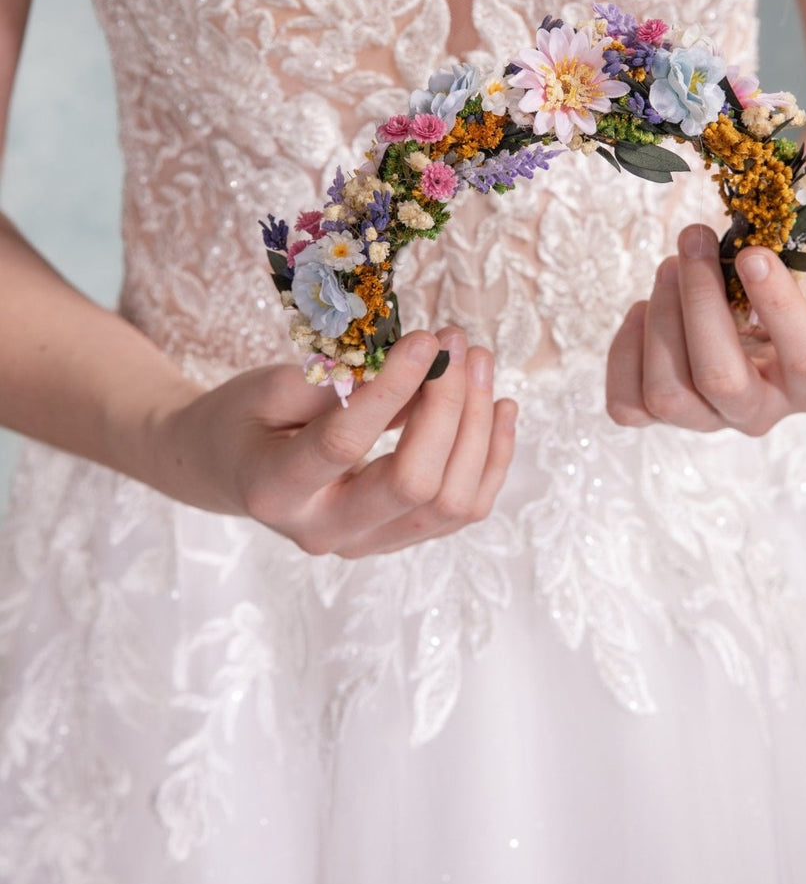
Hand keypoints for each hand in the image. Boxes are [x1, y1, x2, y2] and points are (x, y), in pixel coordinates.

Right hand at [146, 326, 517, 557]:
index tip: (425, 340)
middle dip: (448, 407)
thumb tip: (417, 370)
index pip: (346, 444)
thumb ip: (337, 384)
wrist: (229, 469)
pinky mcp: (397, 538)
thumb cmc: (243, 419)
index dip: (393, 389)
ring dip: (478, 428)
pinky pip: (464, 509)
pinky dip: (491, 458)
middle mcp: (324, 532)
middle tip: (455, 343)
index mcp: (276, 491)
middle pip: (413, 484)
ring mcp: (366, 543)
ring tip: (477, 361)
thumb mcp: (268, 388)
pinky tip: (499, 406)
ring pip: (450, 503)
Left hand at [605, 224, 805, 435]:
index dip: (779, 306)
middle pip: (720, 380)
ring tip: (672, 265)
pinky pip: (627, 404)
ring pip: (667, 393)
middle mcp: (761, 412)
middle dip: (699, 302)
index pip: (805, 360)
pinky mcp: (662, 412)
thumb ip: (798, 276)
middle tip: (695, 240)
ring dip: (662, 317)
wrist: (778, 303)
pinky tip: (645, 308)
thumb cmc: (803, 288)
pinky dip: (627, 350)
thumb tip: (746, 264)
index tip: (755, 255)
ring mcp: (709, 417)